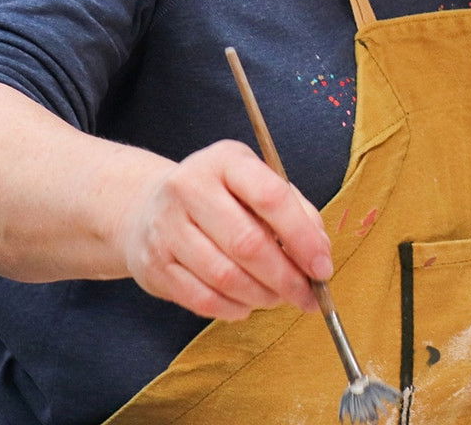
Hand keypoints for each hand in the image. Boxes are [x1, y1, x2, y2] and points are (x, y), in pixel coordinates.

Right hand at [114, 139, 332, 320]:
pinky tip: (247, 304)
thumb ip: (297, 213)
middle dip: (286, 277)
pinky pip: (202, 299)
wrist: (148, 207)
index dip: (302, 237)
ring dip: (262, 296)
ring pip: (225, 276)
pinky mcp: (154, 265)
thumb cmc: (220, 198)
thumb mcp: (257, 185)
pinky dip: (233, 309)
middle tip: (308, 296)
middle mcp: (189, 188)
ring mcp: (166, 227)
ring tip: (279, 299)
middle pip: (247, 243)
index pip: (270, 197)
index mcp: (225, 161)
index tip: (322, 267)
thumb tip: (320, 255)